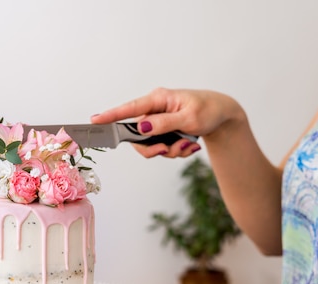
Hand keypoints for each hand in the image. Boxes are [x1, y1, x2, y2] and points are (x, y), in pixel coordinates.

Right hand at [91, 87, 245, 157]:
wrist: (223, 115)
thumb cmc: (209, 110)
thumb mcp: (189, 118)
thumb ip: (164, 124)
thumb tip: (141, 127)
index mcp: (158, 99)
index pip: (129, 109)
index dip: (110, 115)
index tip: (94, 120)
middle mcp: (154, 110)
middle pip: (138, 136)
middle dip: (155, 148)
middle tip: (169, 150)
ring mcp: (158, 122)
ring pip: (150, 145)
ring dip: (170, 150)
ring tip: (188, 144)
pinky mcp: (163, 131)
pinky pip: (161, 148)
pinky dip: (176, 151)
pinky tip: (188, 144)